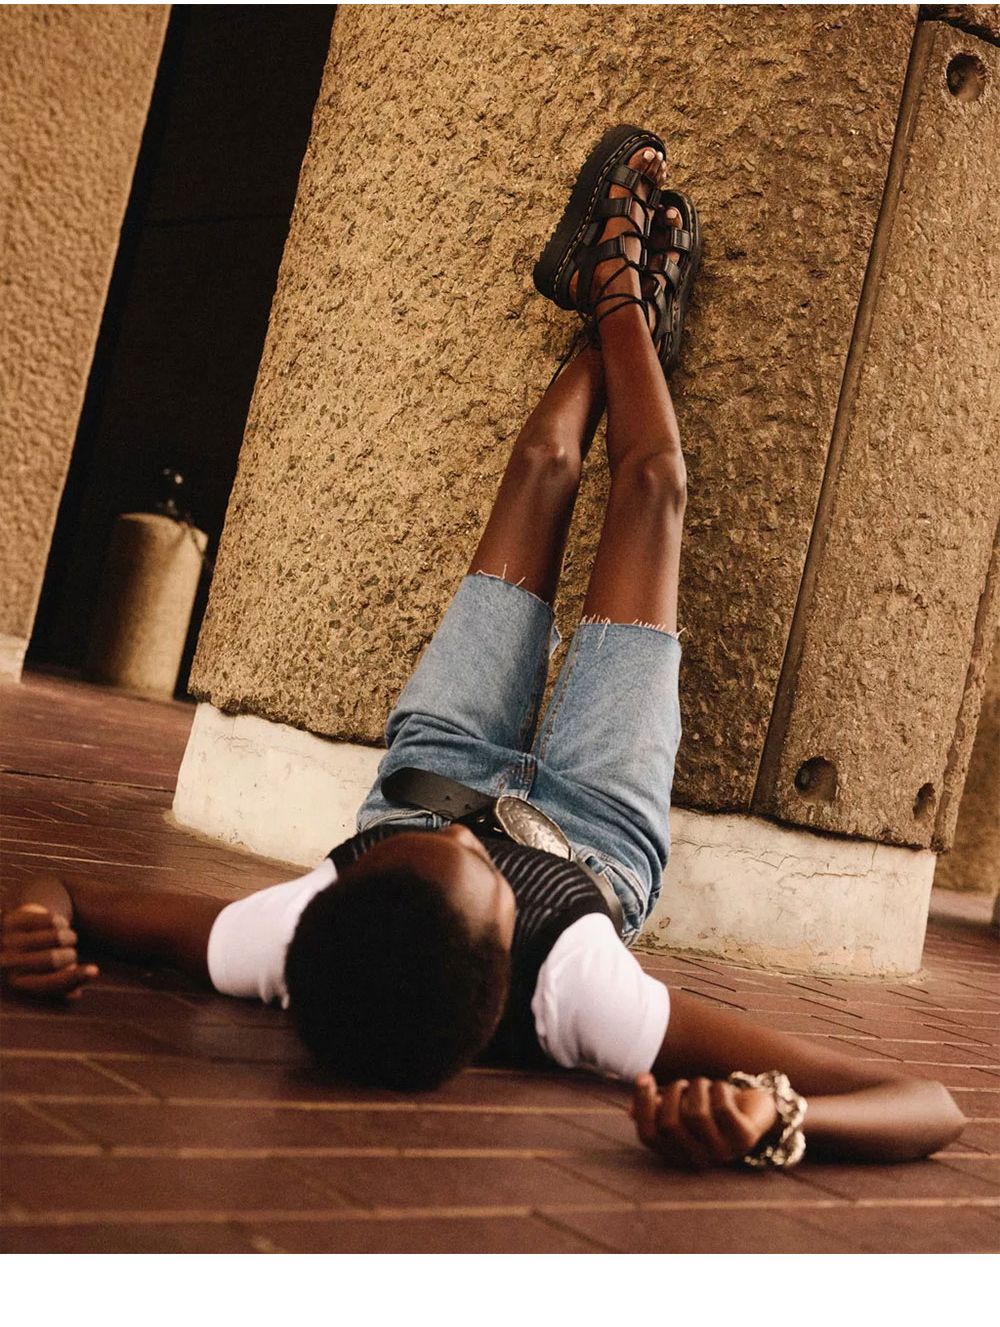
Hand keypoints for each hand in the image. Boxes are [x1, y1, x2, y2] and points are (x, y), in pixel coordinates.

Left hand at [0, 903, 98, 999]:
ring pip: (56, 937)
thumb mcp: (48, 975)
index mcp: (15, 982)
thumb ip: (63, 986)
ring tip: (67, 939)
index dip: (74, 978)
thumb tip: (75, 994)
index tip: (95, 971)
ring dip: (70, 937)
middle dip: (70, 956)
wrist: (18, 931)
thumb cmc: (38, 958)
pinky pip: (51, 920)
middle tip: (71, 955)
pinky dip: (62, 922)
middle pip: (54, 959)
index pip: (48, 983)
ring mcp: (8, 940)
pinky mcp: (13, 919)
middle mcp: (7, 963)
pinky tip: (57, 926)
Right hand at [630, 1073, 778, 1168]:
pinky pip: (722, 1108)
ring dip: (697, 1087)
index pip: (649, 1135)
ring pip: (696, 1114)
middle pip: (669, 1124)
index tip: (645, 1077)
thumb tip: (629, 1109)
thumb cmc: (713, 1107)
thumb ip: (658, 1107)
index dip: (642, 1105)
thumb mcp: (683, 1105)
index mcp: (678, 1154)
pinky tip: (722, 1088)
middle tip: (683, 1083)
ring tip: (703, 1084)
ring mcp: (723, 1152)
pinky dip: (718, 1089)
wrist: (757, 1111)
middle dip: (672, 1093)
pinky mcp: (744, 1139)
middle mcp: (698, 1160)